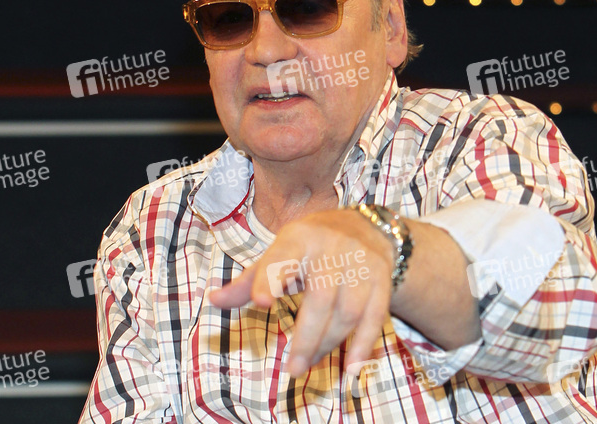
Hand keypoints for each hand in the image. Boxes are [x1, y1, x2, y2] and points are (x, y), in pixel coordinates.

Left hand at [208, 207, 394, 377]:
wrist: (367, 227)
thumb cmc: (311, 245)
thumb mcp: (280, 252)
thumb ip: (250, 280)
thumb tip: (214, 300)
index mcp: (299, 238)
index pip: (282, 257)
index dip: (271, 278)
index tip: (260, 302)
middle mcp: (332, 247)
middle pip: (321, 296)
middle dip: (307, 336)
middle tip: (293, 369)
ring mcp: (361, 263)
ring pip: (347, 310)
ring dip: (329, 344)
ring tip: (309, 364)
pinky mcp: (381, 279)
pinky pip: (374, 316)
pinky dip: (364, 344)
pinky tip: (351, 366)